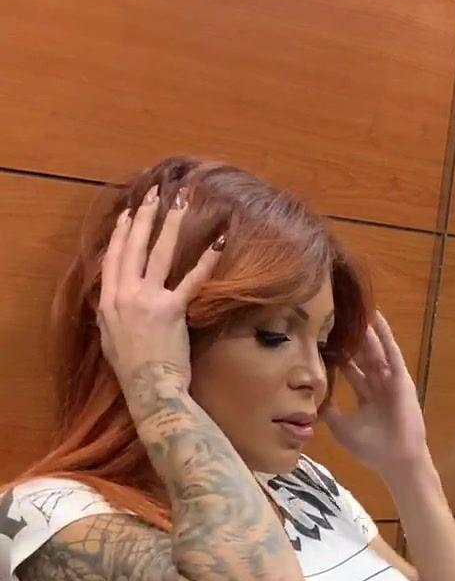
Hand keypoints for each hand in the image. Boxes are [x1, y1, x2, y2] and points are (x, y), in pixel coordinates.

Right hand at [98, 187, 221, 398]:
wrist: (149, 389)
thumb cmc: (131, 371)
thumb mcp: (109, 339)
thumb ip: (109, 316)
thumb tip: (108, 304)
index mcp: (109, 301)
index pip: (113, 257)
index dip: (120, 233)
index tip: (127, 214)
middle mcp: (125, 294)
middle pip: (134, 246)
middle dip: (144, 215)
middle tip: (154, 192)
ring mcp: (148, 299)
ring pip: (160, 253)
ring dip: (171, 224)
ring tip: (181, 202)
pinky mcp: (173, 309)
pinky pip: (192, 280)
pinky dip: (207, 260)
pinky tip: (219, 242)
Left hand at [324, 314, 427, 470]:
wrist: (396, 460)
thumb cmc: (373, 449)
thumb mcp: (342, 428)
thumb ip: (329, 411)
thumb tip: (312, 398)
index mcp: (367, 395)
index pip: (350, 368)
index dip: (338, 353)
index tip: (323, 337)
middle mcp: (378, 384)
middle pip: (362, 354)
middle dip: (351, 336)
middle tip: (337, 314)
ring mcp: (391, 380)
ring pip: (375, 349)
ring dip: (367, 330)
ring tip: (357, 307)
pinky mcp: (400, 379)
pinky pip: (392, 352)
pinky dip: (386, 335)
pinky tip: (378, 318)